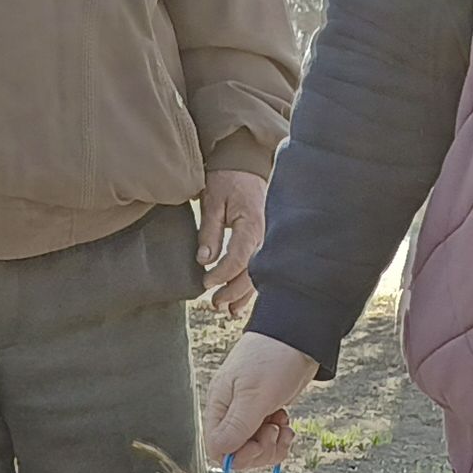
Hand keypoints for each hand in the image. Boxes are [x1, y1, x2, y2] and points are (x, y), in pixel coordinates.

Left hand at [198, 169, 267, 315]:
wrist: (245, 163)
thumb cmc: (228, 178)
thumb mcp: (213, 200)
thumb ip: (209, 231)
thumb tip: (204, 260)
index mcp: (252, 226)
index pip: (239, 259)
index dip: (222, 275)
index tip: (205, 283)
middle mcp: (265, 238)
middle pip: (251, 274)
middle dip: (232, 292)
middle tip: (214, 303)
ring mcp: (268, 242)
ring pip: (257, 277)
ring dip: (241, 296)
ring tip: (226, 310)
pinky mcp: (265, 244)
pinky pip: (259, 271)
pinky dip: (249, 289)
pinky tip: (238, 304)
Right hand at [201, 326, 319, 472]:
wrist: (298, 338)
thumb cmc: (273, 358)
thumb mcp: (254, 395)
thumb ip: (237, 426)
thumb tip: (220, 454)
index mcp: (219, 405)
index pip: (217, 447)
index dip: (238, 455)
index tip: (258, 445)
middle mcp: (231, 411)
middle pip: (237, 452)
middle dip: (260, 450)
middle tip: (274, 432)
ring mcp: (248, 413)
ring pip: (255, 448)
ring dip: (272, 445)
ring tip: (282, 424)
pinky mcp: (265, 413)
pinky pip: (269, 439)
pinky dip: (280, 437)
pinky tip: (285, 422)